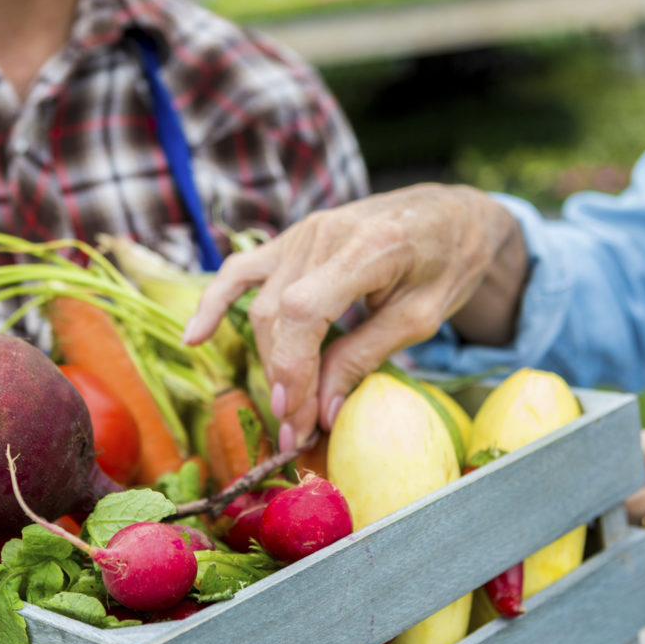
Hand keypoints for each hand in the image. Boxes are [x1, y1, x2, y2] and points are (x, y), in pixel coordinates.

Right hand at [184, 184, 524, 448]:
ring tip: (284, 409)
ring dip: (267, 361)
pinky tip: (195, 337)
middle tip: (299, 431)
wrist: (449, 212)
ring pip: (260, 305)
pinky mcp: (291, 238)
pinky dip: (214, 303)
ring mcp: (303, 231)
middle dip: (284, 380)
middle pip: (278, 315)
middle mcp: (324, 232)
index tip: (298, 417)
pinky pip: (240, 271)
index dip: (293, 369)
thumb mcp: (422, 316)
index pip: (305, 311)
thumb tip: (322, 411)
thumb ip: (366, 356)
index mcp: (368, 246)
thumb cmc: (449, 261)